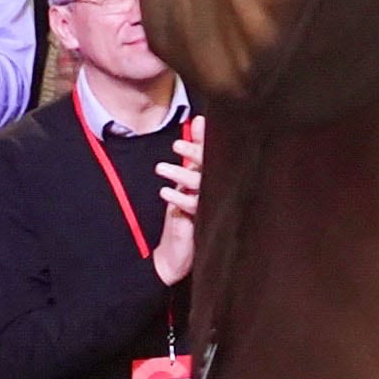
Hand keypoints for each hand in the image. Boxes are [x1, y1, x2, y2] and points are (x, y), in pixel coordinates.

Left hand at [150, 118, 204, 285]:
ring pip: (200, 185)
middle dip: (194, 153)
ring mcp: (212, 205)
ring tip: (161, 169)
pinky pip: (193, 207)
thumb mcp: (188, 182)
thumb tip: (197, 122)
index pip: (212, 154)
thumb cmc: (187, 215)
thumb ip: (195, 155)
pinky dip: (178, 198)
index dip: (205, 139)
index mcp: (215, 178)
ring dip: (181, 175)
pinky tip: (166, 192)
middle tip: (177, 146)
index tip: (198, 124)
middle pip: (210, 166)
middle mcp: (217, 189)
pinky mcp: (203, 222)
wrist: (179, 256)